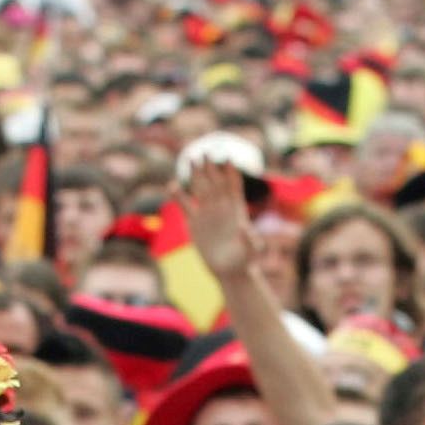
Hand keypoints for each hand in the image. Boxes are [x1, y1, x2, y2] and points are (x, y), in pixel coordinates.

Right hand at [177, 157, 255, 282]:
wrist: (229, 271)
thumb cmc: (244, 261)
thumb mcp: (251, 252)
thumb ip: (252, 241)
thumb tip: (248, 231)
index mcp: (236, 210)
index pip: (233, 186)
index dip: (231, 172)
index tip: (227, 158)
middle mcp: (221, 208)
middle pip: (215, 182)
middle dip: (211, 168)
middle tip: (205, 153)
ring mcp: (207, 213)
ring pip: (200, 189)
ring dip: (196, 175)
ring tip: (190, 160)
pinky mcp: (194, 223)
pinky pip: (185, 205)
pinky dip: (179, 196)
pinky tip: (172, 186)